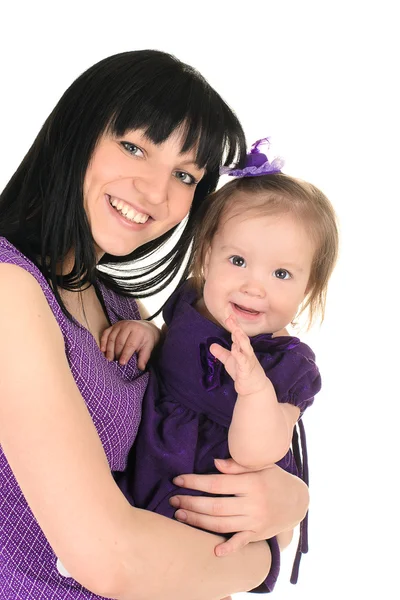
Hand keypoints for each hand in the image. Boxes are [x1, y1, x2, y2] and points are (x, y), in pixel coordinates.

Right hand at [100, 320, 159, 368]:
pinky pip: (106, 333)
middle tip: (115, 362)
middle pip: (119, 341)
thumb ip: (144, 357)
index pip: (130, 344)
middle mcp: (128, 326)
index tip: (122, 363)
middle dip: (117, 353)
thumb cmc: (146, 338)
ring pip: (112, 338)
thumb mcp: (148, 347)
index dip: (125, 354)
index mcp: (138, 331)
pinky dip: (103, 342)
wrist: (144, 327)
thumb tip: (141, 367)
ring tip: (109, 359)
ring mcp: (119, 325)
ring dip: (109, 349)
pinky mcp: (113, 326)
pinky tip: (103, 350)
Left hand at [169, 458, 308, 556]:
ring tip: (180, 515)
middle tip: (173, 500)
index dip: (195, 482)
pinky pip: (241, 542)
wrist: (298, 501)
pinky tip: (214, 549)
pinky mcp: (258, 534)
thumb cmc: (274, 478)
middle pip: (216, 506)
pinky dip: (228, 548)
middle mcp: (253, 503)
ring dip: (198, 521)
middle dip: (191, 503)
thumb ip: (238, 464)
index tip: (178, 480)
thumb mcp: (261, 465)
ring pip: (222, 524)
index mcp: (252, 483)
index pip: (217, 483)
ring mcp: (256, 521)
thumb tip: (215, 463)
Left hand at [210, 315, 268, 395]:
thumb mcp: (230, 361)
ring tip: (235, 330)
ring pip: (245, 347)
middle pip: (242, 338)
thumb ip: (221, 353)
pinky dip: (239, 355)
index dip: (234, 326)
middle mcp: (246, 352)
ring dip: (240, 339)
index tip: (230, 316)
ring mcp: (248, 360)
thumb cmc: (243, 372)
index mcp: (243, 349)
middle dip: (236, 328)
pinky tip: (234, 350)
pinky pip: (243, 361)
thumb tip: (211, 345)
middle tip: (230, 318)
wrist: (255, 388)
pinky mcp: (247, 370)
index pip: (238, 335)